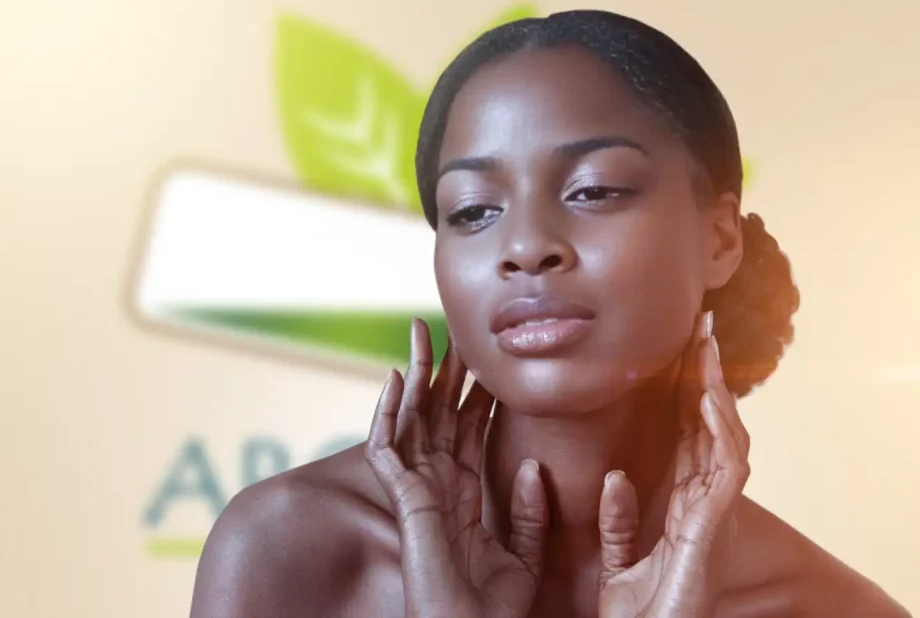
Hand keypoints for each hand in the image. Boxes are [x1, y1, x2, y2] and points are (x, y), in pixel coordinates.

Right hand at [365, 319, 548, 617]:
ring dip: (416, 373)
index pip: (472, 429)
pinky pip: (387, 446)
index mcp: (465, 493)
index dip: (479, 392)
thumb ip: (528, 512)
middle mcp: (438, 484)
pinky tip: (393, 375)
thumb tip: (531, 463)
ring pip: (413, 417)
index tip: (490, 357)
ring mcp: (418, 488)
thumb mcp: (524, 556)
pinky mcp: (403, 497)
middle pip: (441, 412)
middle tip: (457, 329)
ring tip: (422, 331)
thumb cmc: (492, 612)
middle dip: (447, 370)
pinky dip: (388, 410)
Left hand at [598, 311, 750, 617]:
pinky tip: (711, 396)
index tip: (675, 351)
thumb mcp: (619, 560)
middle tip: (699, 328)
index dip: (683, 393)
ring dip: (716, 389)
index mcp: (680, 507)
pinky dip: (722, 430)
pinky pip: (727, 467)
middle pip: (709, 426)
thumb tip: (616, 478)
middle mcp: (702, 503)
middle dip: (705, 376)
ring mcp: (714, 513)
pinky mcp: (715, 526)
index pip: (686, 436)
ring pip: (724, 436)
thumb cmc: (638, 617)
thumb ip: (618, 522)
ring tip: (706, 345)